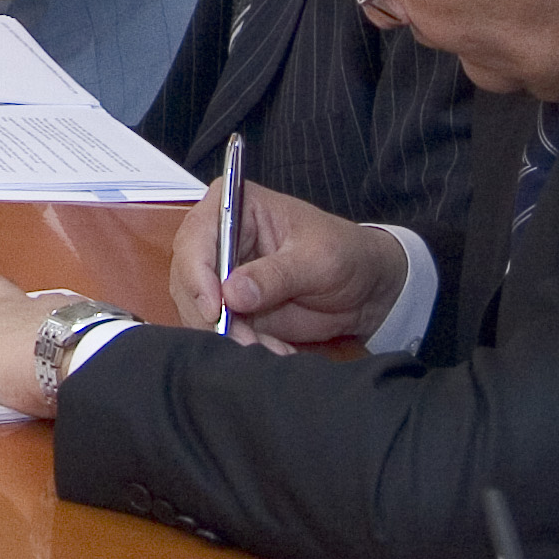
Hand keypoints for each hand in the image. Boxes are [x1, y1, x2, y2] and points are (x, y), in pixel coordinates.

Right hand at [167, 180, 406, 345]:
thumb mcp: (318, 260)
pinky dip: (243, 346)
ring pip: (198, 308)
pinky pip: (221, 330)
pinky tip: (277, 352)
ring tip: (273, 351)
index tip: (215, 309)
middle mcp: (215, 238)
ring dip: (229, 335)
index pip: (195, 237)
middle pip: (188, 276)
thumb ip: (275, 275)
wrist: (370, 287)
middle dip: (211, 314)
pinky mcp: (231, 307)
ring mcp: (220, 274)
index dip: (197, 273)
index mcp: (231, 207)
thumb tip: (232, 295)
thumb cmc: (346, 253)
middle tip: (246, 342)